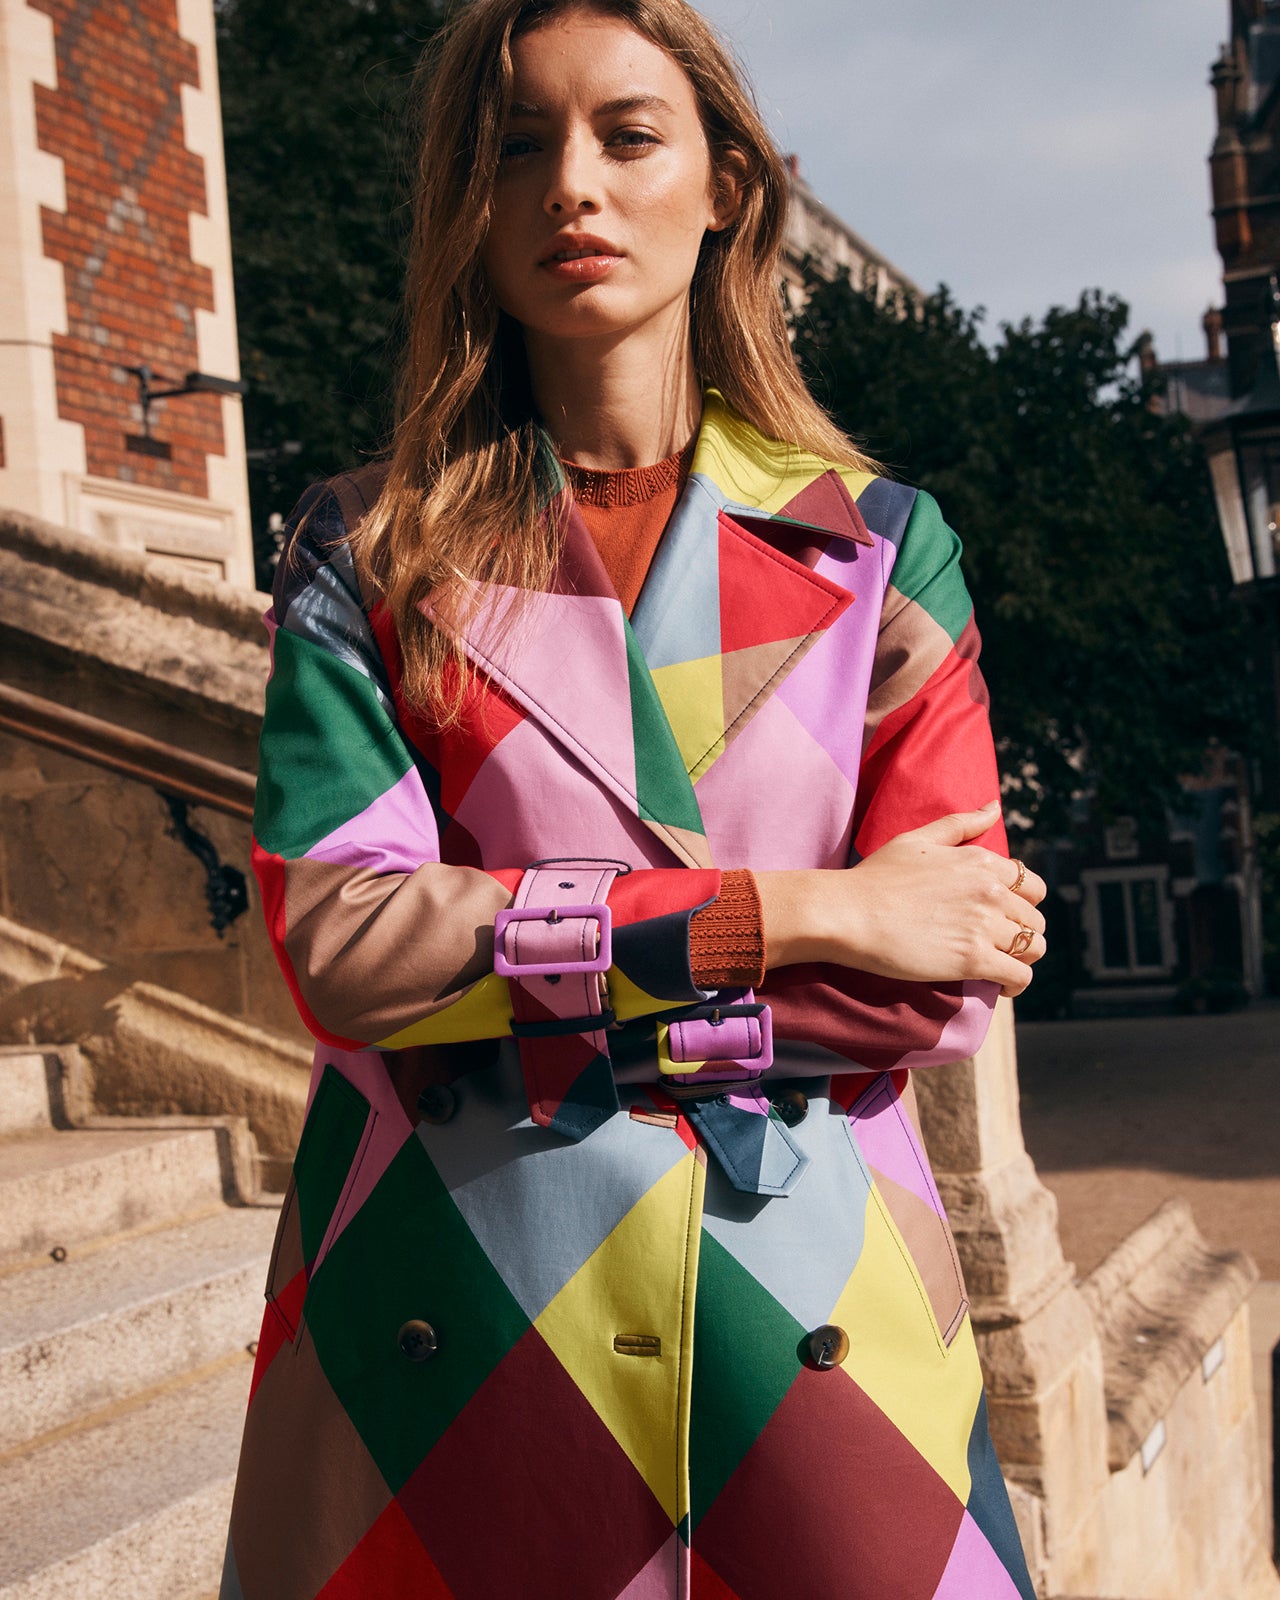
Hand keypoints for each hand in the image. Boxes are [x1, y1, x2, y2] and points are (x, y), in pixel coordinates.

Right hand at [757, 801, 1047, 995]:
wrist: (847, 912)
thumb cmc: (876, 876)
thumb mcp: (918, 839)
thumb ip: (961, 824)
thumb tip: (994, 807)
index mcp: (981, 861)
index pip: (1032, 887)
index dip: (1022, 905)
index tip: (1002, 917)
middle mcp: (990, 890)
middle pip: (1035, 920)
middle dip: (1021, 933)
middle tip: (997, 945)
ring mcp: (983, 925)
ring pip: (1034, 948)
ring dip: (1022, 959)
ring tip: (1000, 965)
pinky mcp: (972, 959)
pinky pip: (1019, 976)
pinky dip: (1014, 984)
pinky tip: (998, 985)